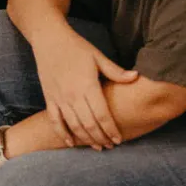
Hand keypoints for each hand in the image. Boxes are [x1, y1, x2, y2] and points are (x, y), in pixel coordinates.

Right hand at [33, 28, 138, 149]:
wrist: (49, 38)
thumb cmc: (76, 46)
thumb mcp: (97, 56)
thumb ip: (116, 71)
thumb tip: (136, 76)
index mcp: (87, 85)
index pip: (102, 115)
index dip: (111, 130)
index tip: (119, 140)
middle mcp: (73, 95)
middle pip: (89, 124)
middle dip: (101, 138)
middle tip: (111, 146)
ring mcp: (59, 97)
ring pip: (74, 126)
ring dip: (86, 139)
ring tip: (97, 146)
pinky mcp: (49, 97)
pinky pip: (55, 120)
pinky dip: (62, 134)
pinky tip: (71, 143)